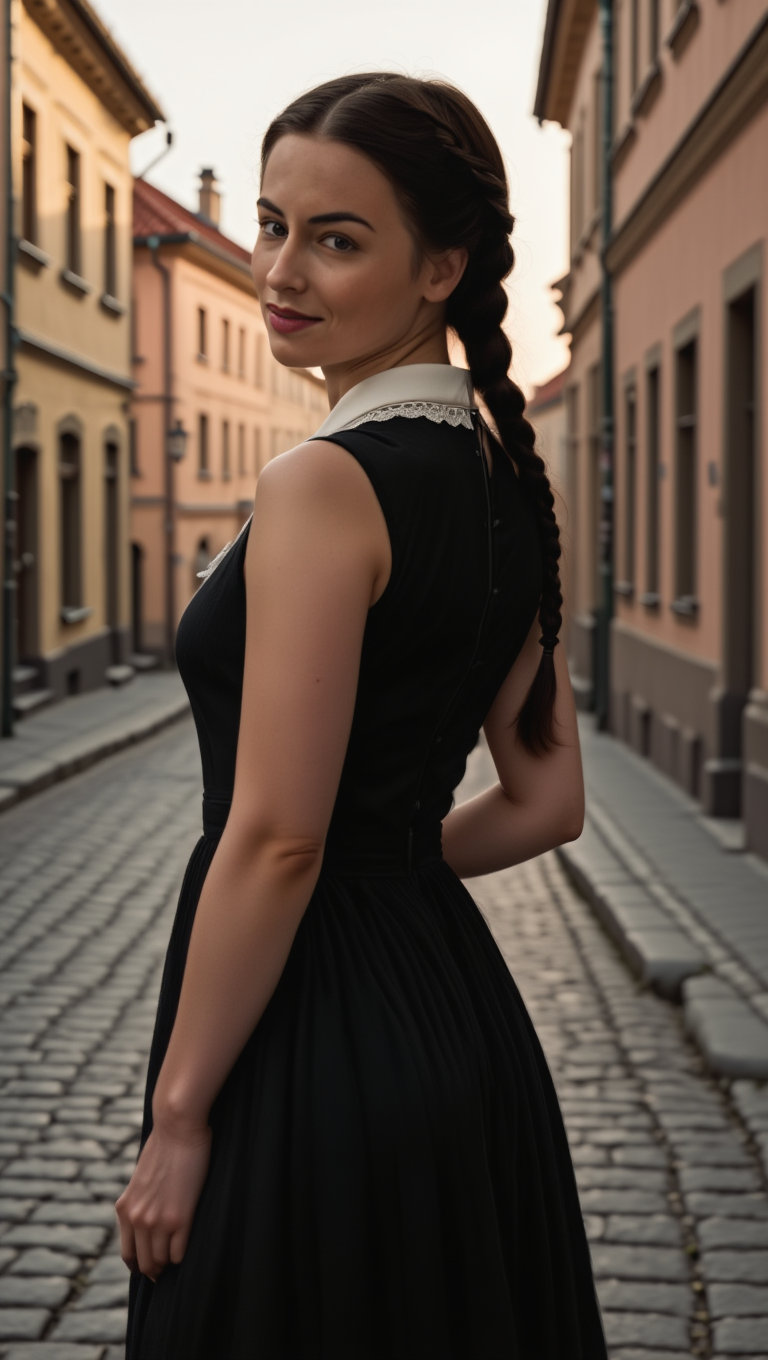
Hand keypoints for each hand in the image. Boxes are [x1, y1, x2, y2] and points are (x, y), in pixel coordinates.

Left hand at [115, 1120, 211, 1280]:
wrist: (177, 1127)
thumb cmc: (164, 1147)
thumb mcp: (141, 1179)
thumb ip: (140, 1202)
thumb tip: (148, 1222)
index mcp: (124, 1210)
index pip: (129, 1254)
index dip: (140, 1265)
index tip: (150, 1267)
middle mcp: (137, 1219)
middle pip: (146, 1263)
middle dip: (157, 1269)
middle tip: (168, 1268)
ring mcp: (157, 1221)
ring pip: (162, 1261)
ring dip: (171, 1263)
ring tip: (179, 1256)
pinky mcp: (180, 1218)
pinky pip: (180, 1253)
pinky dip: (183, 1254)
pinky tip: (188, 1243)